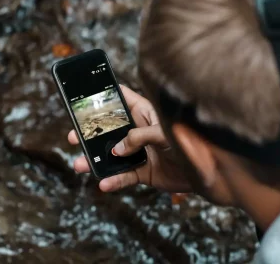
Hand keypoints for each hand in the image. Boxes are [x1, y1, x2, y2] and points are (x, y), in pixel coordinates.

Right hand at [68, 85, 191, 192]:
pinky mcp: (143, 171)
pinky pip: (124, 176)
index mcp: (145, 114)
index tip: (87, 97)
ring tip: (79, 164)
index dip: (106, 96)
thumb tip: (117, 150)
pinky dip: (114, 180)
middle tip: (74, 136)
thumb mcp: (164, 131)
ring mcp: (139, 152)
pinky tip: (103, 183)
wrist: (205, 171)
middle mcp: (139, 132)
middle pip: (110, 130)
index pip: (122, 99)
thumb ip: (139, 136)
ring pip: (112, 155)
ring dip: (95, 160)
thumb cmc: (189, 142)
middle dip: (91, 133)